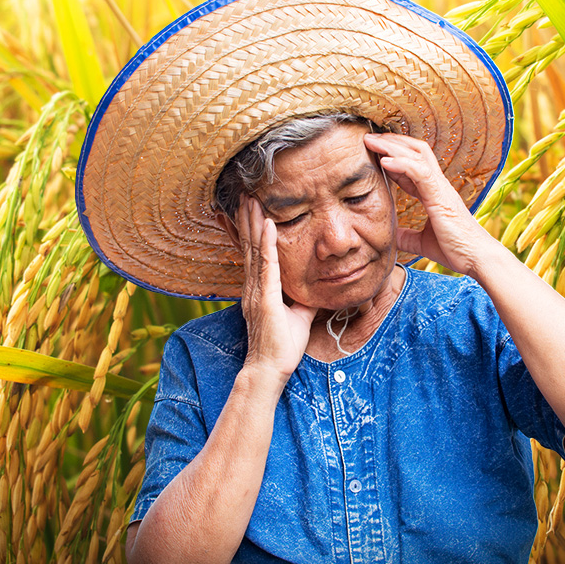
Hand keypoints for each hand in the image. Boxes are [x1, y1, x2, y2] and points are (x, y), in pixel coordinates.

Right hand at [236, 196, 316, 385]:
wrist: (269, 369)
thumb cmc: (282, 348)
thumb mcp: (298, 316)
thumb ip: (303, 299)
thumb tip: (318, 287)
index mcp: (259, 290)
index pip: (255, 254)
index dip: (253, 231)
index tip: (253, 210)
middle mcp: (253, 287)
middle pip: (249, 245)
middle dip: (248, 219)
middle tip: (246, 194)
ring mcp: (256, 291)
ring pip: (254, 249)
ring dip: (253, 223)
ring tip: (251, 200)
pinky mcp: (265, 298)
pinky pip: (267, 265)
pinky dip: (267, 244)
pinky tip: (269, 226)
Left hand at [363, 133, 493, 277]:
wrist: (477, 258)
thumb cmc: (456, 250)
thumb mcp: (423, 242)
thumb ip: (407, 236)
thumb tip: (391, 237)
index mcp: (434, 193)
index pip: (412, 165)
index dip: (393, 157)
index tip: (373, 153)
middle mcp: (438, 185)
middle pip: (415, 151)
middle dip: (391, 141)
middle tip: (368, 138)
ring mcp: (441, 188)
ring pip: (417, 155)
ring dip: (392, 145)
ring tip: (371, 141)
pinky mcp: (441, 196)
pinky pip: (420, 172)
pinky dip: (401, 163)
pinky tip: (384, 161)